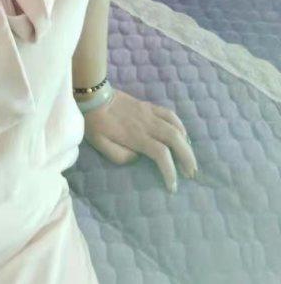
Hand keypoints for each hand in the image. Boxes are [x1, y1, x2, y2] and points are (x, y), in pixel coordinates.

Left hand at [81, 88, 197, 192]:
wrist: (94, 97)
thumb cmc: (95, 123)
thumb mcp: (101, 145)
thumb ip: (121, 156)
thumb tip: (138, 158)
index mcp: (136, 136)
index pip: (161, 154)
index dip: (170, 171)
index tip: (172, 186)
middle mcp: (147, 124)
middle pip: (175, 139)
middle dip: (186, 158)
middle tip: (190, 173)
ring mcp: (149, 113)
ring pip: (175, 127)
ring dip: (186, 144)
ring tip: (189, 158)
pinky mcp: (148, 106)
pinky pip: (169, 114)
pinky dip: (180, 125)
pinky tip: (183, 135)